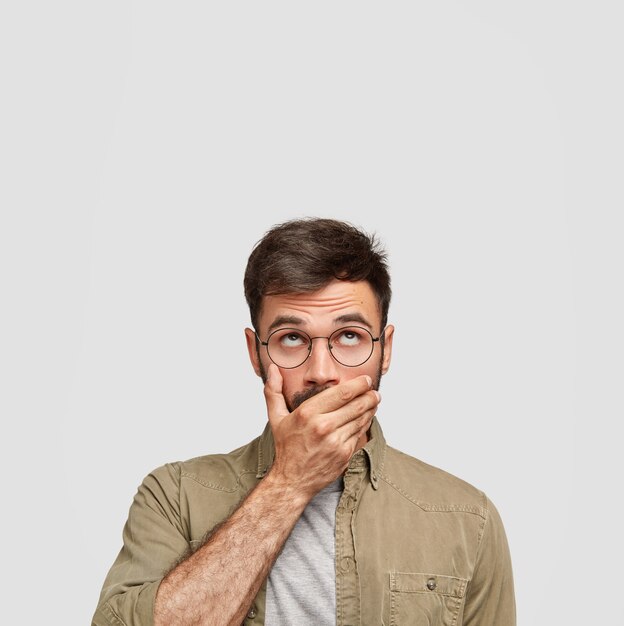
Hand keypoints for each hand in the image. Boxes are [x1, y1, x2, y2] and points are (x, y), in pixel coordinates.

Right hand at [263, 364, 380, 497]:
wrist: (292, 480)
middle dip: (370, 395)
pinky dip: (365, 424)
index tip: (366, 380)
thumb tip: (272, 369)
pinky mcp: (344, 454)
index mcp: (308, 413)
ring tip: (374, 401)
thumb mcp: (276, 418)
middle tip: (374, 391)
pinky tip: (367, 417)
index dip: (358, 384)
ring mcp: (336, 441)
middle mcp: (323, 426)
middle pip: (356, 405)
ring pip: (361, 419)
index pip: (342, 393)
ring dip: (371, 408)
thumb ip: (273, 391)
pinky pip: (360, 433)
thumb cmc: (286, 447)